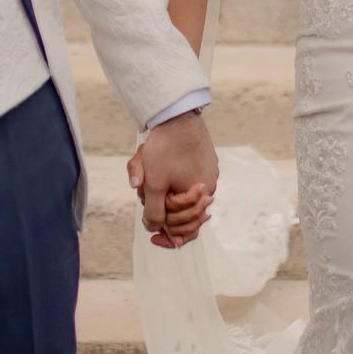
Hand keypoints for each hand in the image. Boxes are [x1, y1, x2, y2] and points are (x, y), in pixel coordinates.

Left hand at [128, 110, 217, 248]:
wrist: (177, 116)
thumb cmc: (165, 150)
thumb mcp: (154, 185)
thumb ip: (154, 212)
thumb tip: (153, 228)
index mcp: (200, 197)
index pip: (186, 229)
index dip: (168, 236)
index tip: (153, 237)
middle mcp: (209, 187)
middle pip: (183, 212)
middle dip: (162, 207)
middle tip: (143, 193)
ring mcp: (208, 173)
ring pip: (183, 194)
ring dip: (165, 191)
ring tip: (148, 176)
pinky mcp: (205, 160)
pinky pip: (187, 179)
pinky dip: (172, 179)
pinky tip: (160, 167)